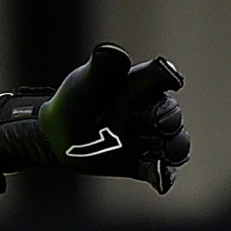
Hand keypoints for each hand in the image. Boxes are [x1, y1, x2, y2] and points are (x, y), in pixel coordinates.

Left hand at [0, 45, 190, 193]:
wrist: (56, 138)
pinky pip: (158, 170)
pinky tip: (161, 180)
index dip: (168, 77)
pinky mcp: (139, 162)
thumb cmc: (72, 102)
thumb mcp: (84, 84)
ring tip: (165, 152)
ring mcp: (144, 137)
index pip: (158, 77)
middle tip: (158, 123)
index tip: (173, 80)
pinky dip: (163, 175)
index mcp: (134, 86)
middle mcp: (145, 111)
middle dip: (170, 117)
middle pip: (170, 112)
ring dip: (175, 147)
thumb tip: (112, 50)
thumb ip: (100, 69)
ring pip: (172, 142)